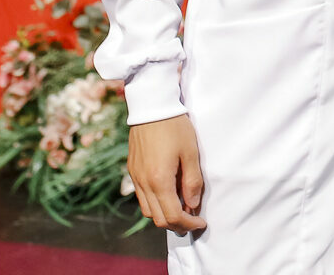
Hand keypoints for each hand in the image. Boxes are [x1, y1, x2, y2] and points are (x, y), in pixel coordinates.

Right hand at [128, 113, 206, 234]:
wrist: (152, 107)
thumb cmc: (175, 128)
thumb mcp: (191, 153)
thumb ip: (192, 182)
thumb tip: (193, 205)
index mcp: (159, 180)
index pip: (172, 216)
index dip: (188, 224)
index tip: (201, 222)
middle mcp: (143, 183)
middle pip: (157, 219)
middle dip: (177, 225)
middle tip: (193, 220)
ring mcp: (135, 178)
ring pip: (148, 211)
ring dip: (164, 215)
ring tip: (182, 208)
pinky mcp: (132, 171)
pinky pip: (142, 197)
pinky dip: (155, 203)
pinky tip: (169, 194)